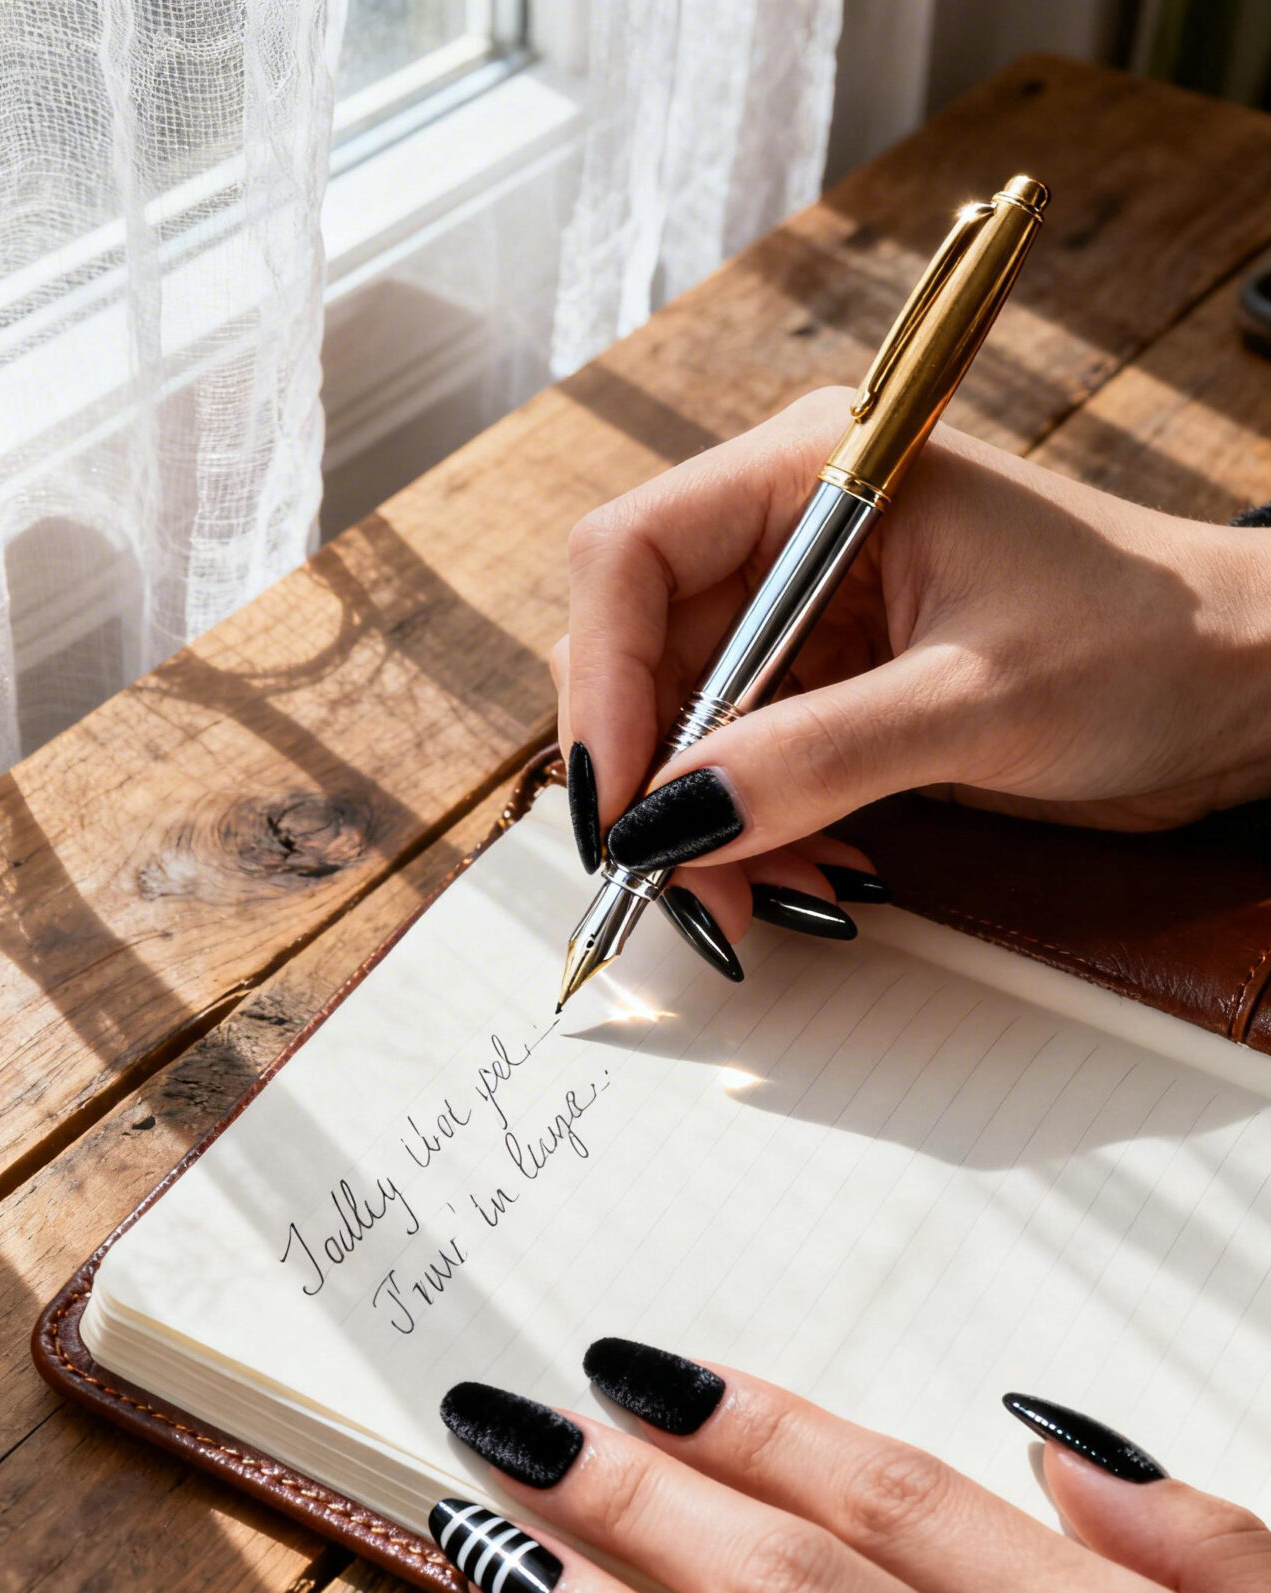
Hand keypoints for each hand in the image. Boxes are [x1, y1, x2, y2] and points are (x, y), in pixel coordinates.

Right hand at [553, 394, 1270, 944]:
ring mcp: (811, 617)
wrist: (1244, 691)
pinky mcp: (836, 689)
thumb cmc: (1150, 645)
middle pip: (641, 653)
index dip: (604, 684)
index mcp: (816, 475)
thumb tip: (671, 826)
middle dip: (653, 779)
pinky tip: (807, 876)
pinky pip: (744, 768)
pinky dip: (755, 834)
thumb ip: (816, 759)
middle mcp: (794, 536)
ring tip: (766, 899)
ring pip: (685, 727)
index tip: (619, 805)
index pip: (633, 559)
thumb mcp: (978, 703)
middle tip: (682, 884)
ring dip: (704, 825)